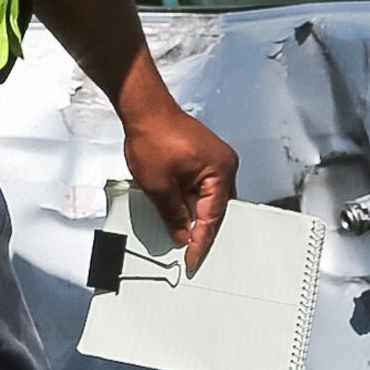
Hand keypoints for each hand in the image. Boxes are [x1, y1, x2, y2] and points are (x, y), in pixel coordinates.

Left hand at [122, 103, 237, 269]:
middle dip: (203, 229)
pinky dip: (192, 199)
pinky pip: (203, 185)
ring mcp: (216, 159)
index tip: (192, 259)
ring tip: (182, 234)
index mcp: (220, 172)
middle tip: (190, 252)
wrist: (145, 109)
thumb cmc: (152, 138)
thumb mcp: (159, 187)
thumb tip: (182, 236)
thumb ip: (173, 216)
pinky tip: (179, 211)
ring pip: (210, 198)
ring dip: (196, 214)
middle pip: (217, 208)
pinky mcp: (205, 156)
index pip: (213, 217)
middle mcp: (225, 165)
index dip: (201, 241)